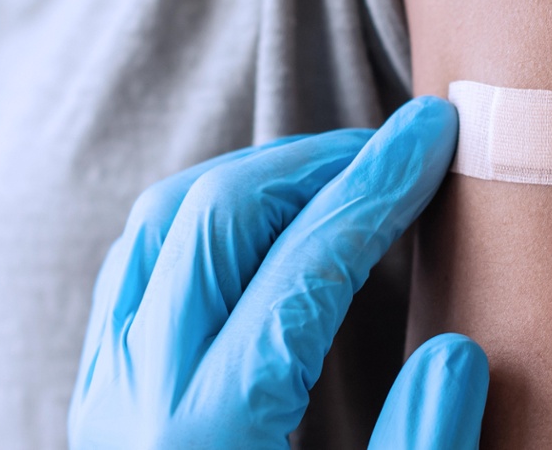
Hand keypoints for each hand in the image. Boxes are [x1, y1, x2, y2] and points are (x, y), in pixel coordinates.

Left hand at [67, 97, 489, 448]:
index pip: (305, 266)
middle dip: (312, 161)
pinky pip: (133, 268)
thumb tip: (456, 350)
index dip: (378, 187)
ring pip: (159, 225)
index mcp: (213, 429)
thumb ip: (416, 446)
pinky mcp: (94, 400)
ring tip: (332, 178)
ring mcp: (105, 393)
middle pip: (215, 214)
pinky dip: (198, 221)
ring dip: (250, 180)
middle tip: (390, 148)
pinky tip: (257, 233)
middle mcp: (142, 396)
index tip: (432, 134)